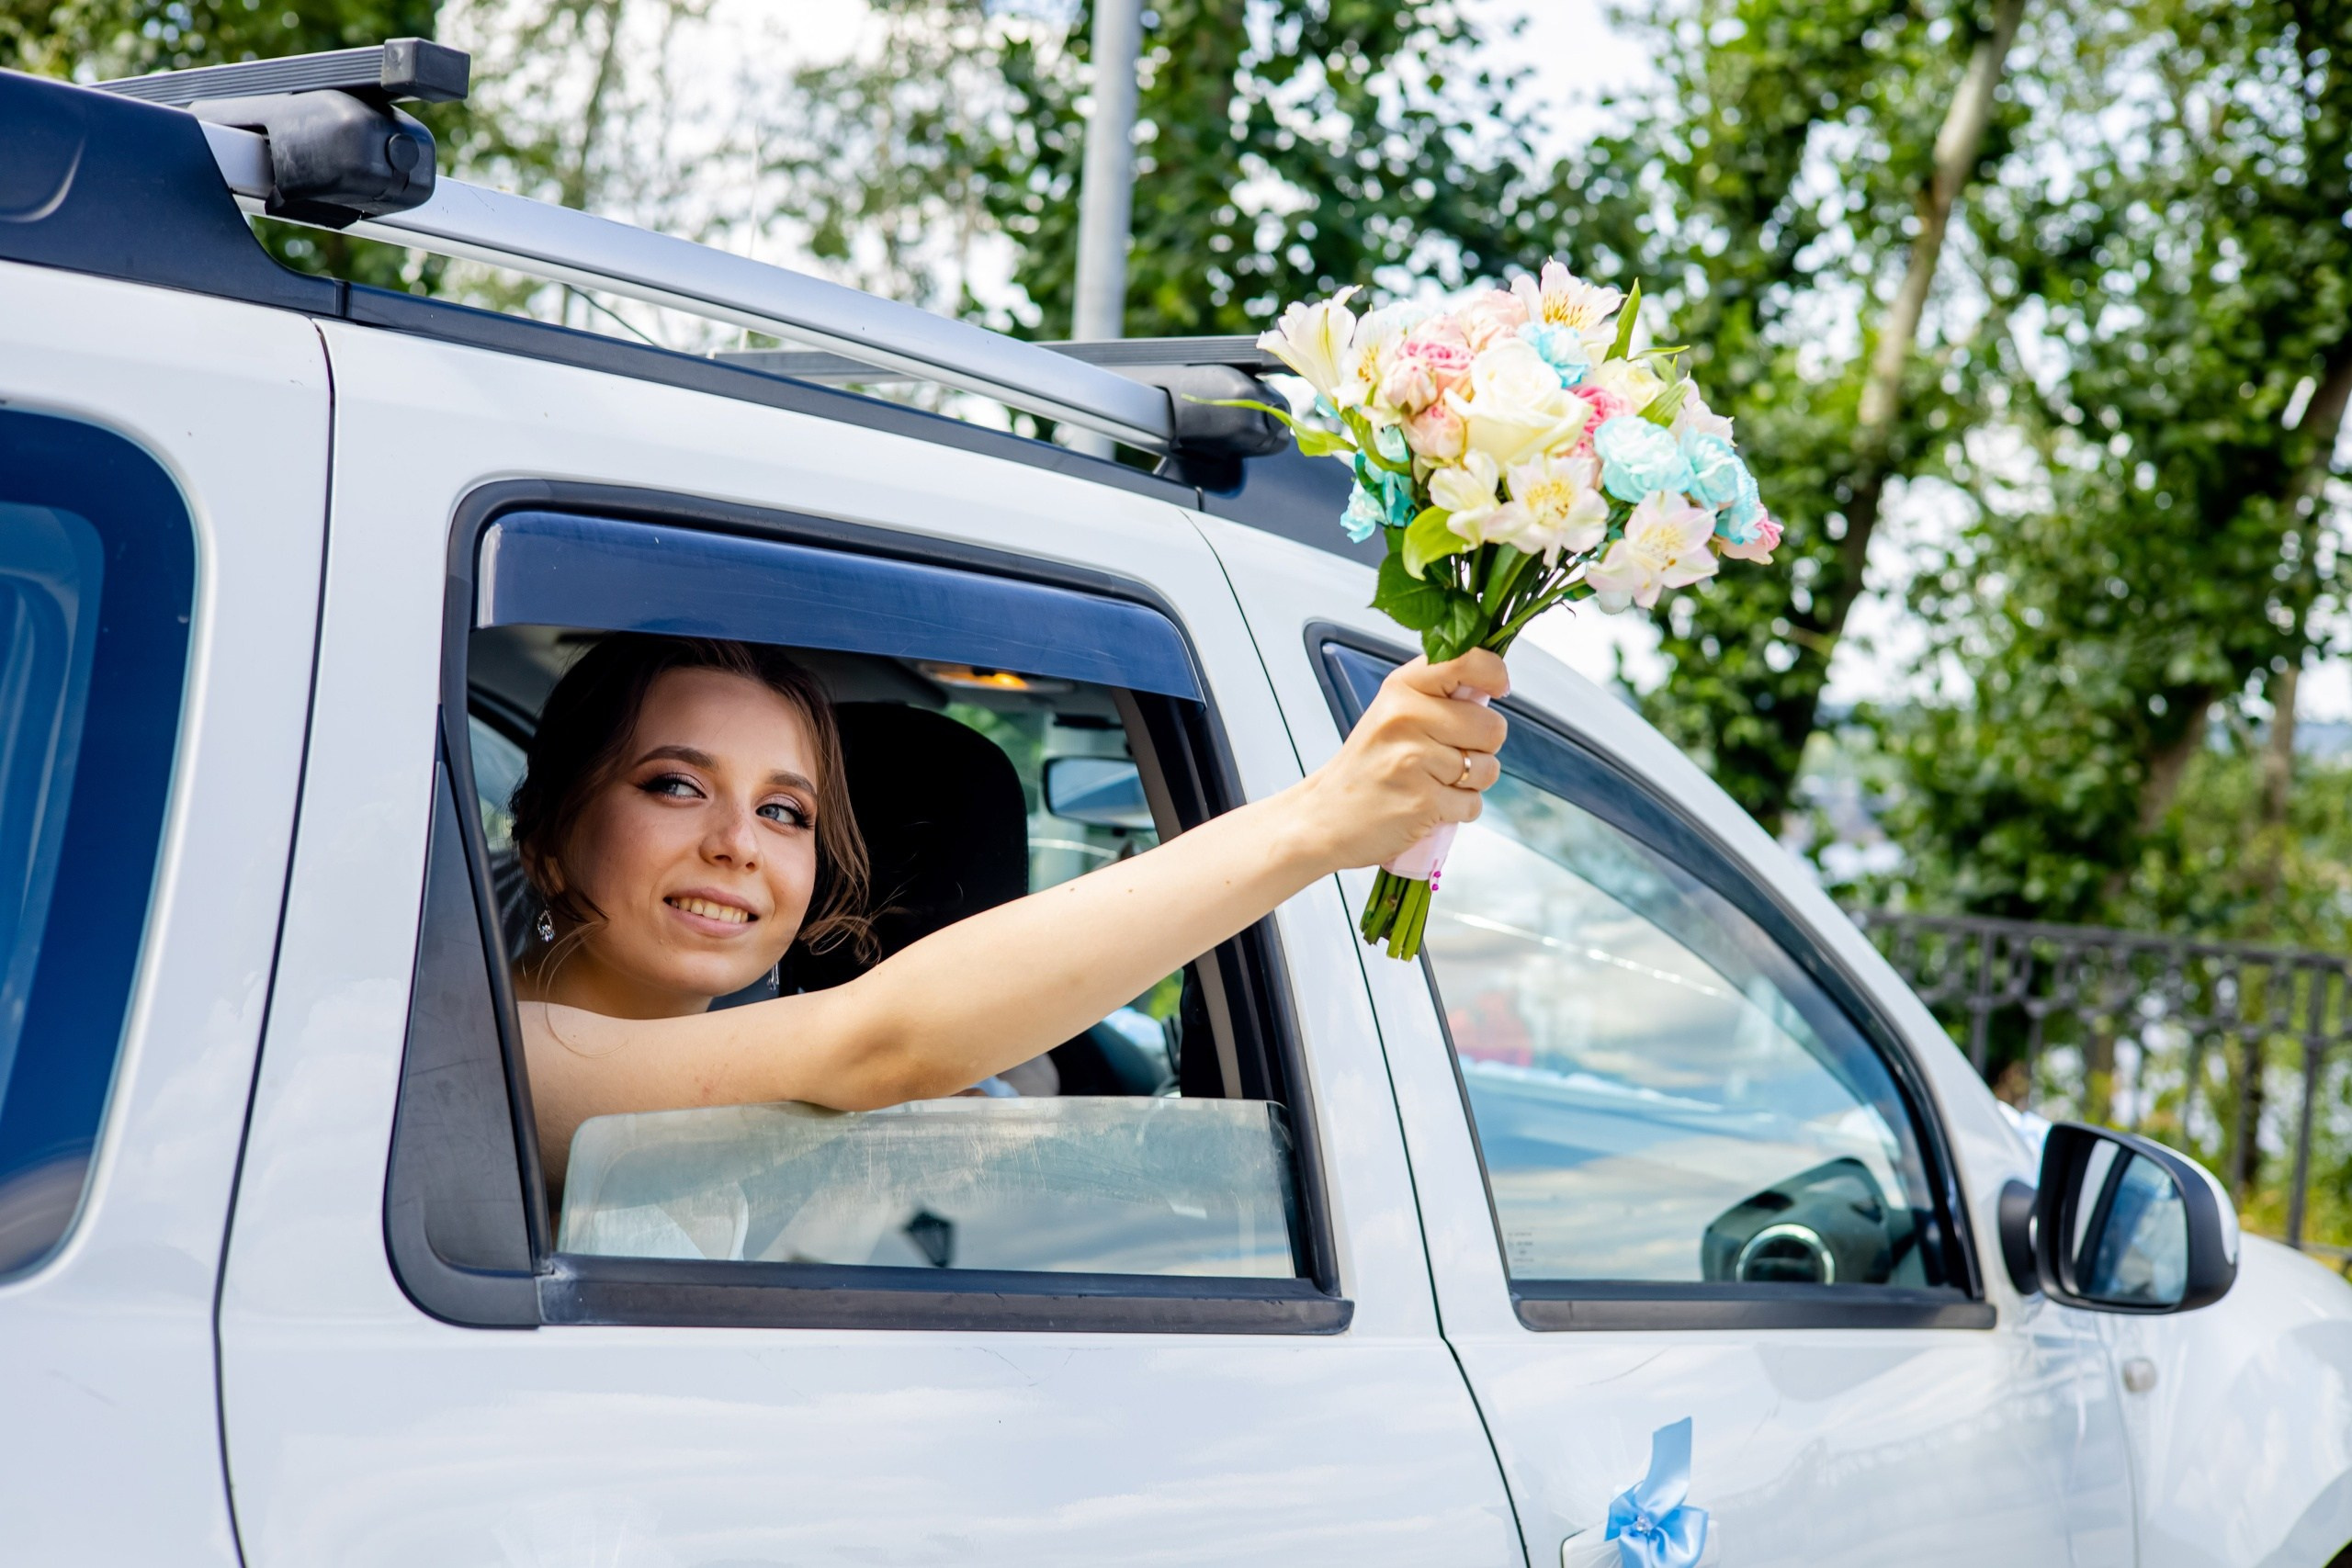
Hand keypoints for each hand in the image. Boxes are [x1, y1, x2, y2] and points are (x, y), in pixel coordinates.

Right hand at [1288, 650, 1508, 872]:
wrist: (1324, 817)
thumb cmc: (1366, 766)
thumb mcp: (1391, 713)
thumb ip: (1437, 695)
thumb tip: (1490, 683)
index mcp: (1401, 689)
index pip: (1467, 660)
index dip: (1493, 673)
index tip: (1496, 688)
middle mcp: (1406, 718)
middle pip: (1492, 727)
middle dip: (1481, 748)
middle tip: (1446, 757)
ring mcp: (1413, 760)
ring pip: (1487, 769)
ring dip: (1471, 783)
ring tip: (1434, 782)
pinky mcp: (1422, 801)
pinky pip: (1473, 804)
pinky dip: (1458, 811)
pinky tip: (1428, 806)